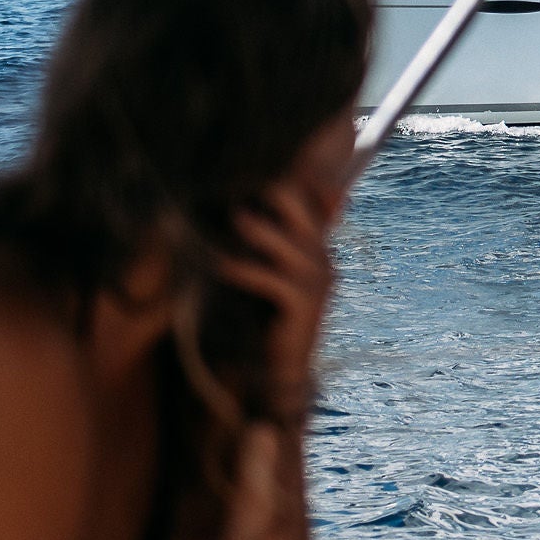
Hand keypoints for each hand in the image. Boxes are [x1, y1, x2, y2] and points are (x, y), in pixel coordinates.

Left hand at [216, 181, 336, 424]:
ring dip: (254, 228)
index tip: (241, 168)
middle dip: (271, 191)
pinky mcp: (302, 304)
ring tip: (228, 215)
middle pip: (301, 208)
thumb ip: (263, 242)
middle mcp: (323, 258)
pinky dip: (241, 267)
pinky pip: (268, 277)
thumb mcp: (268, 273)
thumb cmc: (266, 318)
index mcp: (317, 247)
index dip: (280, 179)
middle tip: (234, 179)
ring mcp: (316, 281)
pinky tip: (217, 261)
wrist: (280, 371)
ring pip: (285, 241)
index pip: (307, 198)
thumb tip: (234, 205)